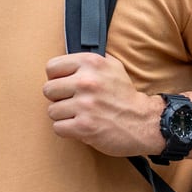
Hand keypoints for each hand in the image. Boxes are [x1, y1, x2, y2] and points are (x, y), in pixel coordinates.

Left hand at [43, 53, 164, 156]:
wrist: (143, 121)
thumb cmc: (125, 95)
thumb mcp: (112, 66)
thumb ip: (89, 61)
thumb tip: (66, 61)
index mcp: (91, 63)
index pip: (51, 67)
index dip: (56, 78)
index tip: (66, 85)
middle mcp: (86, 81)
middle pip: (48, 90)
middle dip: (59, 98)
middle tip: (73, 102)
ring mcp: (85, 105)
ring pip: (52, 111)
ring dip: (63, 116)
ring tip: (79, 115)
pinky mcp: (84, 127)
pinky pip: (57, 128)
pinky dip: (67, 129)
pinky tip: (80, 126)